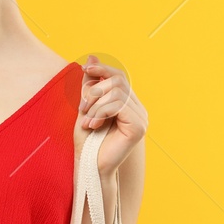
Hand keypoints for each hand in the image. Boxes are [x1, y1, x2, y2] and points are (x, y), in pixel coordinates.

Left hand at [73, 54, 147, 176]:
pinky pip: (118, 106)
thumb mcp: (85, 107)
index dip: (103, 69)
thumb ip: (90, 84)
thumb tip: (91, 57)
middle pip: (118, 81)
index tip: (85, 70)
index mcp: (128, 104)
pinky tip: (92, 126)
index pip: (119, 76)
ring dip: (95, 105)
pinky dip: (100, 113)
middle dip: (95, 91)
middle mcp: (138, 109)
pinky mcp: (139, 127)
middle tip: (81, 109)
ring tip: (86, 122)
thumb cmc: (87, 140)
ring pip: (117, 93)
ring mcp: (141, 118)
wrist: (89, 166)